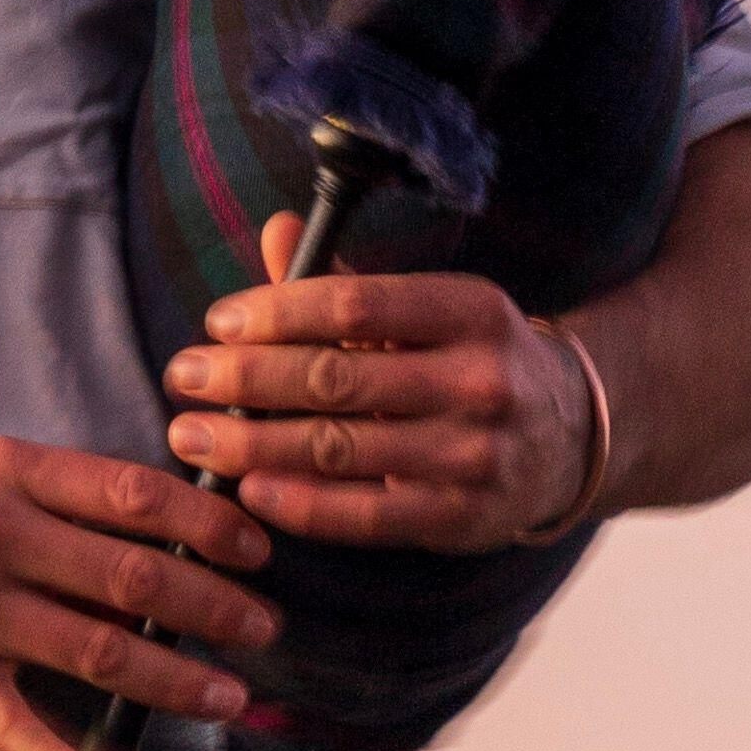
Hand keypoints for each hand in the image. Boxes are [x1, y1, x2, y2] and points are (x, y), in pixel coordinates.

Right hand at [0, 434, 278, 750]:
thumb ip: (59, 510)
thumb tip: (162, 552)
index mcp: (12, 472)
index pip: (137, 493)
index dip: (211, 524)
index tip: (258, 551)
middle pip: (134, 572)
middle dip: (214, 607)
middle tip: (262, 631)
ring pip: (99, 647)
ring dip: (174, 679)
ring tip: (224, 695)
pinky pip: (25, 731)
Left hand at [163, 210, 597, 550]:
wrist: (569, 437)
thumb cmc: (473, 361)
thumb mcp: (430, 311)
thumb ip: (350, 283)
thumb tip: (277, 231)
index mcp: (470, 310)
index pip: (355, 303)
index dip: (276, 310)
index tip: (218, 321)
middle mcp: (479, 380)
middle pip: (336, 377)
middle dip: (245, 377)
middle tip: (182, 376)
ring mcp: (474, 454)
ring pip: (338, 447)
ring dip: (251, 444)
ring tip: (191, 436)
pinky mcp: (461, 518)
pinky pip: (363, 515)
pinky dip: (298, 504)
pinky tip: (248, 489)